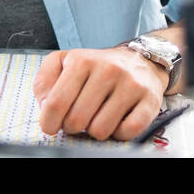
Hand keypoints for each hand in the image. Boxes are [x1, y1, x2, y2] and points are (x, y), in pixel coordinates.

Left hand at [32, 47, 166, 140]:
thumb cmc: (96, 67)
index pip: (56, 103)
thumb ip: (45, 82)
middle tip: (79, 117)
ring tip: (98, 115)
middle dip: (73, 126)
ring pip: (100, 130)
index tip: (50, 126)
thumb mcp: (64, 62)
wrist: (138, 61)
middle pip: (77, 120)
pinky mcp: (149, 100)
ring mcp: (130, 85)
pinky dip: (118, 133)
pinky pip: (126, 132)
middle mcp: (108, 70)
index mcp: (82, 60)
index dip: (49, 121)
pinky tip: (117, 119)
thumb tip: (44, 106)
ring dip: (95, 130)